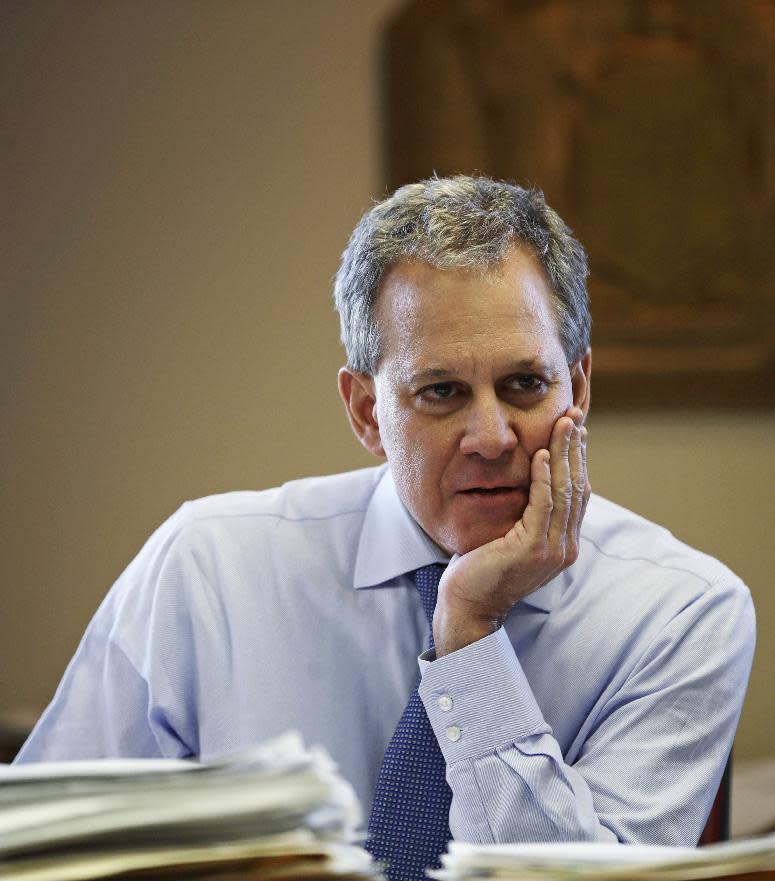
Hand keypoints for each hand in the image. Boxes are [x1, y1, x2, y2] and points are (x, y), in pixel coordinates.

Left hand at [432, 407, 589, 656]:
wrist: (468, 604)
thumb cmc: (482, 569)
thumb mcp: (512, 537)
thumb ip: (528, 516)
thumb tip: (533, 485)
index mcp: (563, 543)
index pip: (577, 493)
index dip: (577, 460)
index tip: (575, 430)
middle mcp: (564, 547)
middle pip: (576, 487)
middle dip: (575, 449)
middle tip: (573, 417)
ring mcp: (552, 550)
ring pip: (563, 492)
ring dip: (563, 455)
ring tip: (562, 426)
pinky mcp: (532, 549)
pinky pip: (542, 505)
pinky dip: (542, 477)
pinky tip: (541, 454)